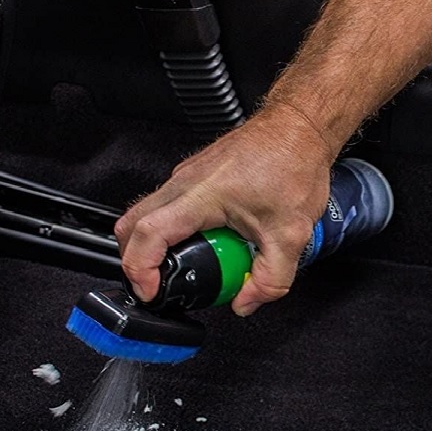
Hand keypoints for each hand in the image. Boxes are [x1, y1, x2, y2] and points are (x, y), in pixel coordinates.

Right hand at [114, 106, 335, 316]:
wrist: (299, 128)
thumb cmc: (293, 163)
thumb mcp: (290, 235)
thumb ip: (269, 279)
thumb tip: (247, 302)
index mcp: (200, 195)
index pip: (147, 234)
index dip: (139, 269)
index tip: (150, 291)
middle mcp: (185, 182)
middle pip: (132, 224)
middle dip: (136, 261)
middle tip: (158, 285)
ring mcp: (186, 176)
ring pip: (148, 214)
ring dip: (157, 246)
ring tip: (191, 265)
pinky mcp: (195, 174)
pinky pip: (169, 207)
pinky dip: (175, 231)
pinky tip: (208, 241)